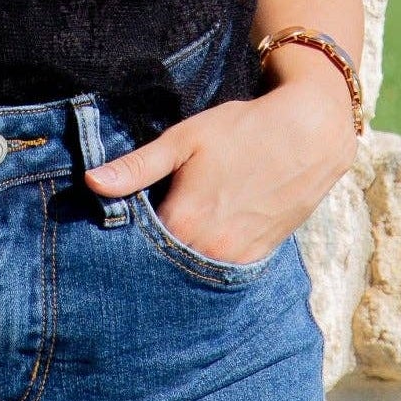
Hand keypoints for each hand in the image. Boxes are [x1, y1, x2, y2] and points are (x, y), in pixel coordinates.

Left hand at [83, 73, 358, 264]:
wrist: (309, 134)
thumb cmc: (242, 130)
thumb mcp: (184, 139)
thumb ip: (137, 166)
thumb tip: (91, 182)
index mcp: (184, 222)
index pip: (135, 245)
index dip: (122, 234)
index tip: (110, 223)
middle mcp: (209, 251)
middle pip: (163, 263)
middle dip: (148, 251)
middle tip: (142, 227)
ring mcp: (236, 259)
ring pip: (192, 270)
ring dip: (178, 258)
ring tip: (169, 234)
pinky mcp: (258, 258)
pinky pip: (220, 270)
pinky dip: (205, 260)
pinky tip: (199, 240)